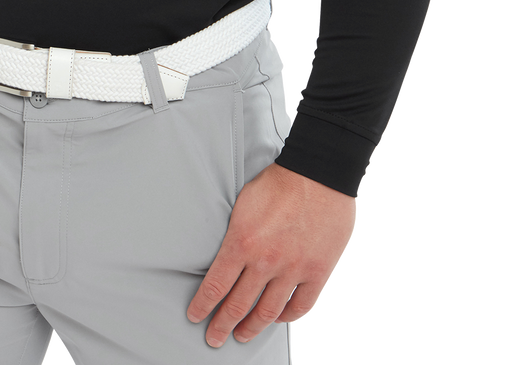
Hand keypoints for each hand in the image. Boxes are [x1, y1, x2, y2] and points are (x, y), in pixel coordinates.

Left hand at [187, 162, 358, 347]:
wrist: (318, 174)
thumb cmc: (278, 183)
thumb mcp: (243, 205)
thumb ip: (236, 235)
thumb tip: (227, 256)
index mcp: (242, 242)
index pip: (215, 285)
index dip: (203, 306)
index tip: (195, 316)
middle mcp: (265, 262)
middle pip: (238, 305)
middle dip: (222, 325)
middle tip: (213, 338)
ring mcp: (294, 270)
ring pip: (268, 312)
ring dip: (252, 327)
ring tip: (242, 336)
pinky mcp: (318, 272)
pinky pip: (302, 305)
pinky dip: (288, 317)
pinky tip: (278, 319)